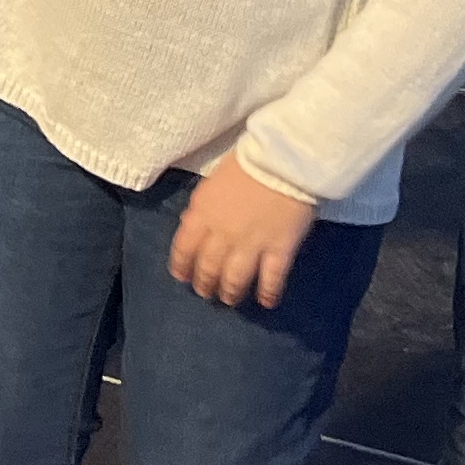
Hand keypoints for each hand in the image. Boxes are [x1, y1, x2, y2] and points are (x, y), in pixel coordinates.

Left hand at [169, 161, 317, 307]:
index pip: (184, 248)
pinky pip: (271, 279)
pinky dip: (268, 293)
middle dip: (206, 284)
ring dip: (231, 292)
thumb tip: (192, 224)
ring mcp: (251, 245)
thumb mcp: (211, 184)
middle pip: (209, 267)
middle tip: (206, 293)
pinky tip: (267, 302)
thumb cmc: (247, 164)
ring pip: (235, 278)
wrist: (282, 162)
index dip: (182, 266)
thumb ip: (202, 208)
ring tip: (230, 299)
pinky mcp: (280, 250)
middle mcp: (222, 235)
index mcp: (202, 214)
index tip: (182, 277)